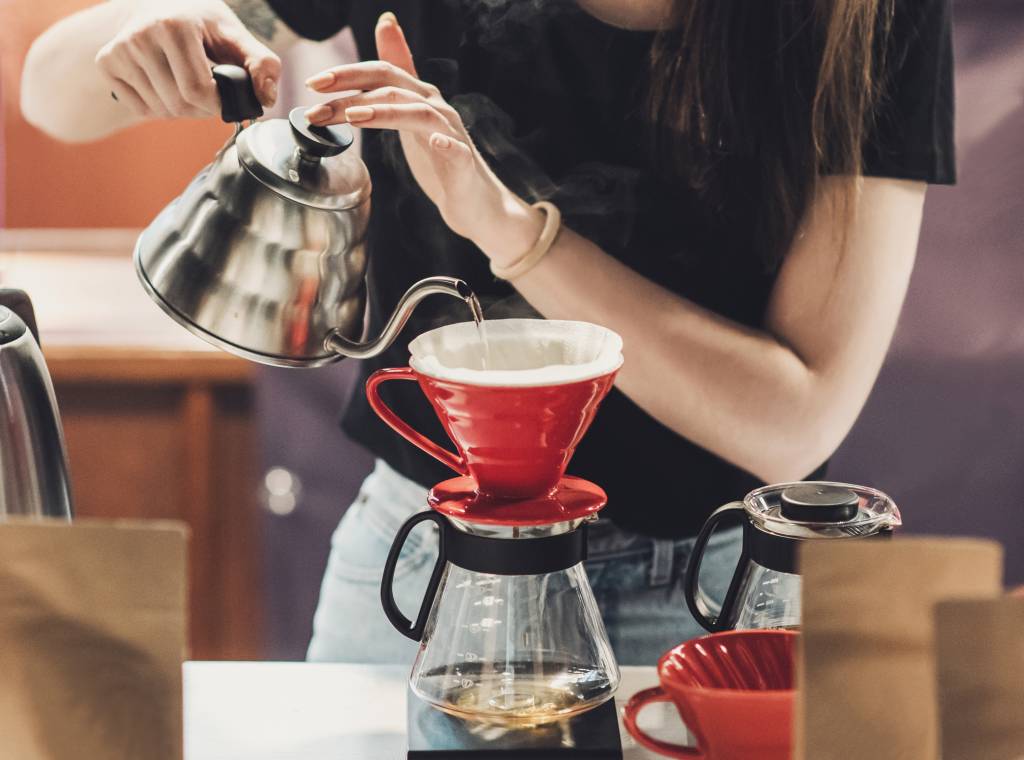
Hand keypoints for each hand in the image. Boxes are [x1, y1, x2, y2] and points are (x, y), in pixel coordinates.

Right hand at [95, 0, 278, 119]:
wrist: (162, 6)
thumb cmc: (204, 25)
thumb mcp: (237, 37)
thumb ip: (262, 65)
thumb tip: (266, 98)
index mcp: (174, 26)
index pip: (197, 90)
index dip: (217, 105)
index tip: (225, 97)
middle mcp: (140, 35)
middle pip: (178, 104)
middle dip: (201, 110)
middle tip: (210, 95)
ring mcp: (119, 49)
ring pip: (160, 110)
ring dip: (182, 110)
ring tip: (188, 87)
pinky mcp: (106, 63)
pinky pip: (140, 109)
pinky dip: (159, 108)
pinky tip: (166, 86)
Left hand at [304, 12, 542, 264]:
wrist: (474, 201)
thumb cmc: (440, 161)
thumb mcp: (411, 114)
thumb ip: (395, 77)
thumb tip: (385, 23)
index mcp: (420, 98)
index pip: (382, 73)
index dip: (348, 74)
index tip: (313, 83)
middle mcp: (437, 109)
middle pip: (394, 88)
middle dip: (352, 91)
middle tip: (316, 103)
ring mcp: (452, 135)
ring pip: (419, 114)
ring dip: (385, 112)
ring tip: (353, 116)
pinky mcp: (464, 165)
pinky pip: (456, 151)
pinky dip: (445, 144)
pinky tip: (433, 143)